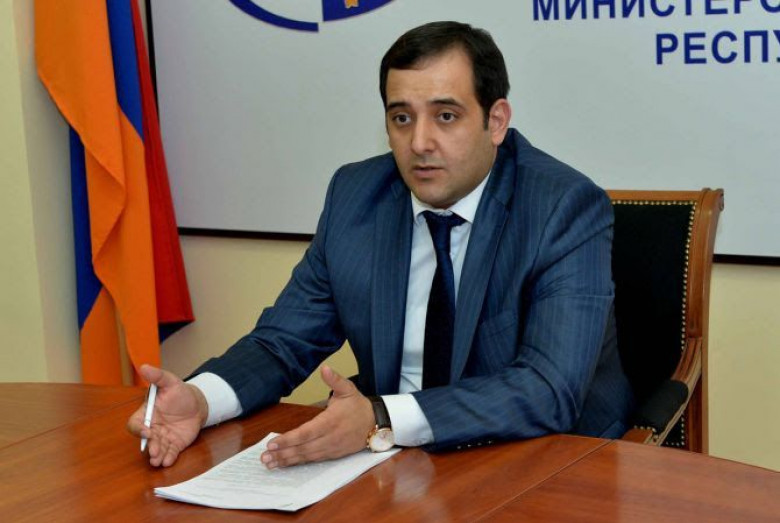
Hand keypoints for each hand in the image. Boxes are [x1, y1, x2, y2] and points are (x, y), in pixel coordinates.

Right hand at [126, 364, 208, 466]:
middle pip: (147, 440)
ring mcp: (163, 437)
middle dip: (150, 446)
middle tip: (154, 451)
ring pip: (157, 448)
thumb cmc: (179, 393)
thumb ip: (157, 376)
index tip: (147, 432)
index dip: (139, 429)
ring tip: (158, 461)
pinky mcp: (175, 444)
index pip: (136, 424)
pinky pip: (170, 453)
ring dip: (157, 455)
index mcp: (147, 414)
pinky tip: (168, 462)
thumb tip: (144, 366)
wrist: (197, 403)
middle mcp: (153, 428)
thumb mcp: (170, 381)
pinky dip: (168, 458)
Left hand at [260, 365, 374, 468]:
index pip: (306, 432)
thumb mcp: (348, 390)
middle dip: (283, 453)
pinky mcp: (333, 454)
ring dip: (287, 460)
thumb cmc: (358, 406)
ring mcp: (331, 448)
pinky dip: (298, 463)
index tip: (273, 442)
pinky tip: (285, 464)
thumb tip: (325, 368)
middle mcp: (330, 437)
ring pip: (306, 456)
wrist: (376, 423)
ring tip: (270, 463)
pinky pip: (313, 460)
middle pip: (303, 448)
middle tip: (264, 457)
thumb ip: (335, 380)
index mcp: (331, 421)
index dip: (289, 439)